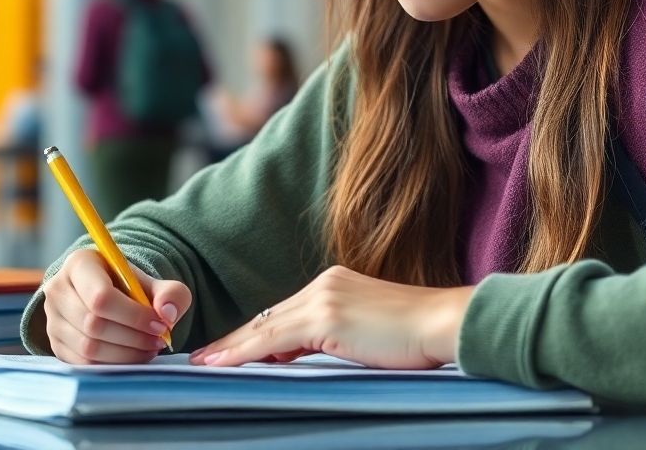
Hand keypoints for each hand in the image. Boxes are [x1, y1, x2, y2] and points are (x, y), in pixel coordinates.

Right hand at [44, 249, 192, 363]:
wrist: (108, 293)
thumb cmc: (129, 285)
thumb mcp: (152, 281)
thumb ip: (170, 292)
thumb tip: (168, 314)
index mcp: (79, 263)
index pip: (101, 297)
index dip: (134, 316)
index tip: (160, 324)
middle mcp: (58, 289)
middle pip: (94, 324)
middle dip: (133, 337)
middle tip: (159, 340)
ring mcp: (52, 320)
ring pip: (88, 347)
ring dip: (125, 354)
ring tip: (150, 348)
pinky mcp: (55, 345)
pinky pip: (83, 363)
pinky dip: (112, 365)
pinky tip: (133, 356)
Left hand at [188, 265, 474, 369]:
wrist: (442, 324)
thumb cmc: (415, 336)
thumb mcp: (367, 332)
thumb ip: (334, 337)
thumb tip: (300, 357)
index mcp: (335, 283)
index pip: (284, 313)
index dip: (253, 334)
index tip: (229, 349)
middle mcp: (325, 282)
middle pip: (268, 317)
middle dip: (234, 340)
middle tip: (203, 358)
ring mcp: (324, 296)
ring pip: (264, 328)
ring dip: (231, 347)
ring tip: (204, 364)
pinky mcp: (326, 316)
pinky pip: (272, 339)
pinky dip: (243, 352)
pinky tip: (222, 363)